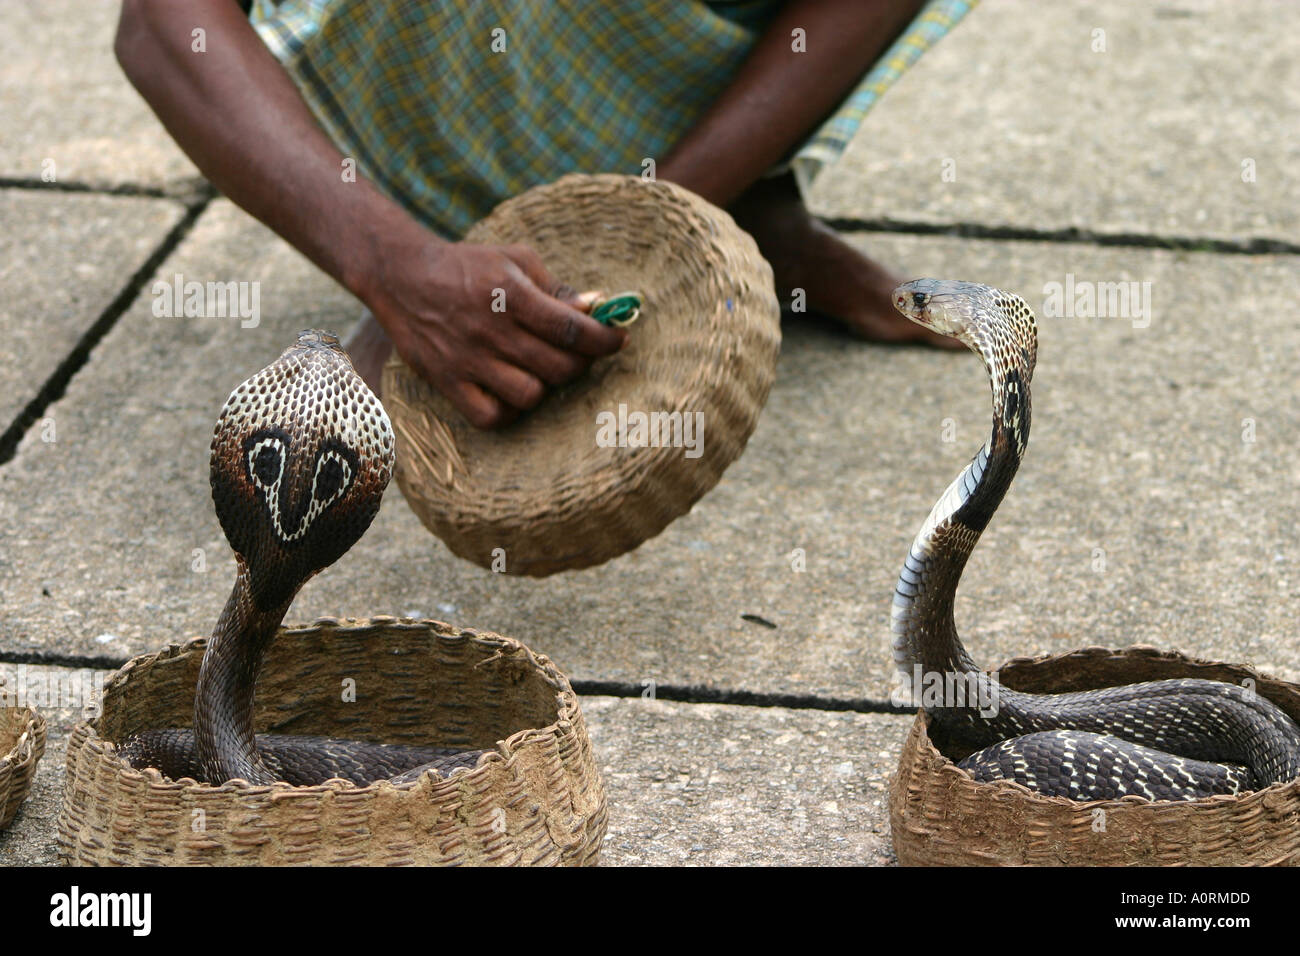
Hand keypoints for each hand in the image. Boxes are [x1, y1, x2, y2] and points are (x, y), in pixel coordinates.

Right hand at [367, 234, 625, 427]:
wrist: (402, 276)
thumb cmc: (467, 267)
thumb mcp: (515, 261)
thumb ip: (556, 288)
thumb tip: (596, 308)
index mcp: (511, 294)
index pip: (571, 328)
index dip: (603, 339)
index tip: (617, 339)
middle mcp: (491, 330)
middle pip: (558, 367)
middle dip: (580, 363)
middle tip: (578, 354)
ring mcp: (468, 360)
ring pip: (530, 395)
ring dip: (544, 386)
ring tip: (538, 370)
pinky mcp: (447, 382)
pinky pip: (491, 416)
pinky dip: (508, 410)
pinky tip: (510, 391)